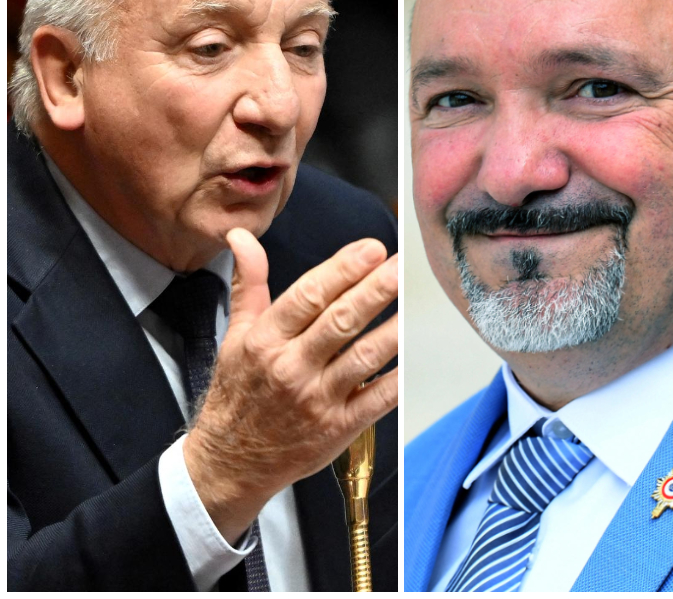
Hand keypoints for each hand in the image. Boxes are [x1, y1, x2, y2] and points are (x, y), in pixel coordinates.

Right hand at [182, 228, 397, 542]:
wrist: (229, 463)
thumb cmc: (237, 393)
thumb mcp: (235, 334)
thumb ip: (248, 283)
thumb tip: (242, 237)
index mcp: (265, 340)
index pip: (307, 296)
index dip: (342, 270)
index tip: (372, 248)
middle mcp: (291, 368)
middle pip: (339, 322)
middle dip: (374, 290)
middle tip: (401, 266)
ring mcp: (317, 400)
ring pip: (363, 358)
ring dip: (392, 329)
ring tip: (415, 303)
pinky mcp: (338, 428)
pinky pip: (376, 399)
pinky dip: (398, 378)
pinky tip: (415, 356)